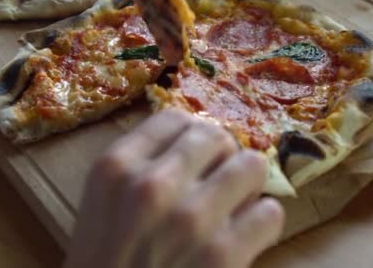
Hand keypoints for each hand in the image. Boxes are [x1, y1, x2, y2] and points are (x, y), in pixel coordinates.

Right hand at [64, 109, 284, 267]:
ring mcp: (190, 218)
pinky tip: (246, 236)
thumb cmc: (104, 266)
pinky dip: (263, 224)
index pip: (175, 119)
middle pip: (217, 136)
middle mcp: (151, 185)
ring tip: (235, 206)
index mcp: (115, 168)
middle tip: (219, 182)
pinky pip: (270, 212)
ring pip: (252, 165)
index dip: (192, 137)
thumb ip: (138, 167)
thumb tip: (196, 142)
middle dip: (223, 158)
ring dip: (248, 186)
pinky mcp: (223, 255)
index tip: (197, 156)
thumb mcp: (101, 206)